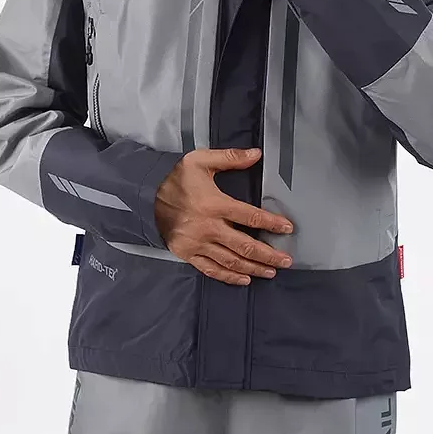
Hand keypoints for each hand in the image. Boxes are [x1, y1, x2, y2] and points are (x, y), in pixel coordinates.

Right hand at [154, 147, 294, 285]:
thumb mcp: (200, 160)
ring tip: (271, 271)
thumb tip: (256, 154)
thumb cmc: (176, 178)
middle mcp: (208, 227)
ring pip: (231, 261)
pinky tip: (244, 279)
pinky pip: (211, 270)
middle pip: (244, 246)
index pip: (249, 217)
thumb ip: (230, 158)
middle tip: (285, 261)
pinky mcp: (188, 254)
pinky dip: (229, 277)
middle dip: (268, 255)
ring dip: (253, 268)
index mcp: (214, 204)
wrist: (146, 196)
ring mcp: (197, 244)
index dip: (271, 223)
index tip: (287, 228)